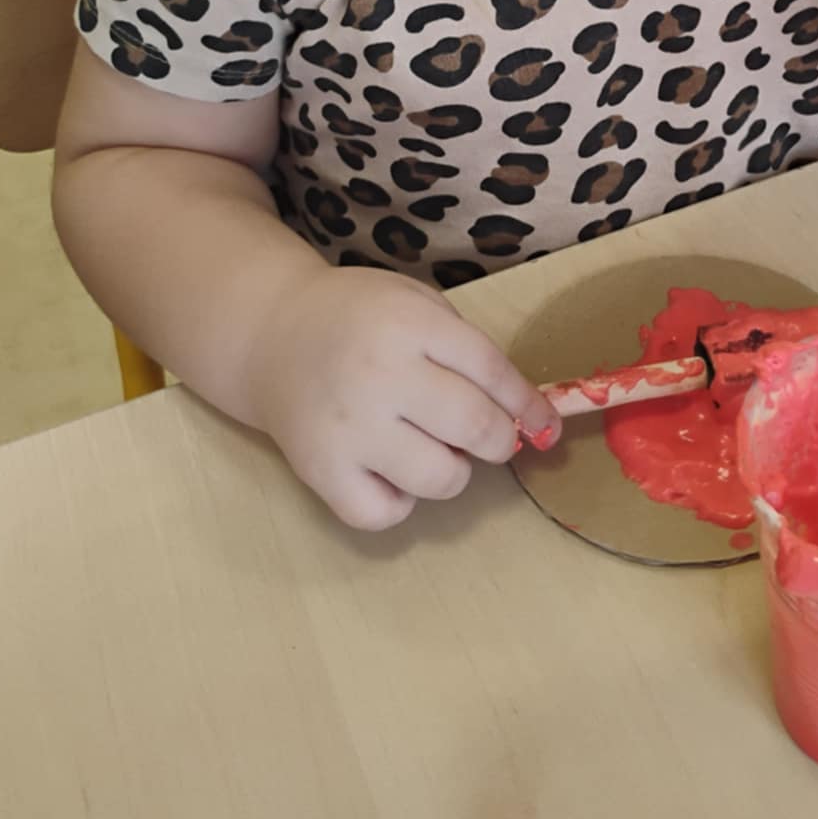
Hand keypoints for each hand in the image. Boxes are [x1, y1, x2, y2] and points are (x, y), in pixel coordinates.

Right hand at [245, 268, 559, 530]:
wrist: (271, 333)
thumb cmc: (360, 318)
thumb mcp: (417, 303)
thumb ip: (470, 349)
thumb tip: (531, 415)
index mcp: (410, 325)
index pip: (493, 374)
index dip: (529, 405)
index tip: (546, 425)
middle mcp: (381, 376)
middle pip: (476, 427)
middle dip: (500, 440)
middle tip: (489, 435)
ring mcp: (349, 428)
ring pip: (440, 479)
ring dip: (455, 471)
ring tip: (434, 446)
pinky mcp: (320, 471)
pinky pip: (384, 515)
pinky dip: (400, 503)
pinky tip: (392, 472)